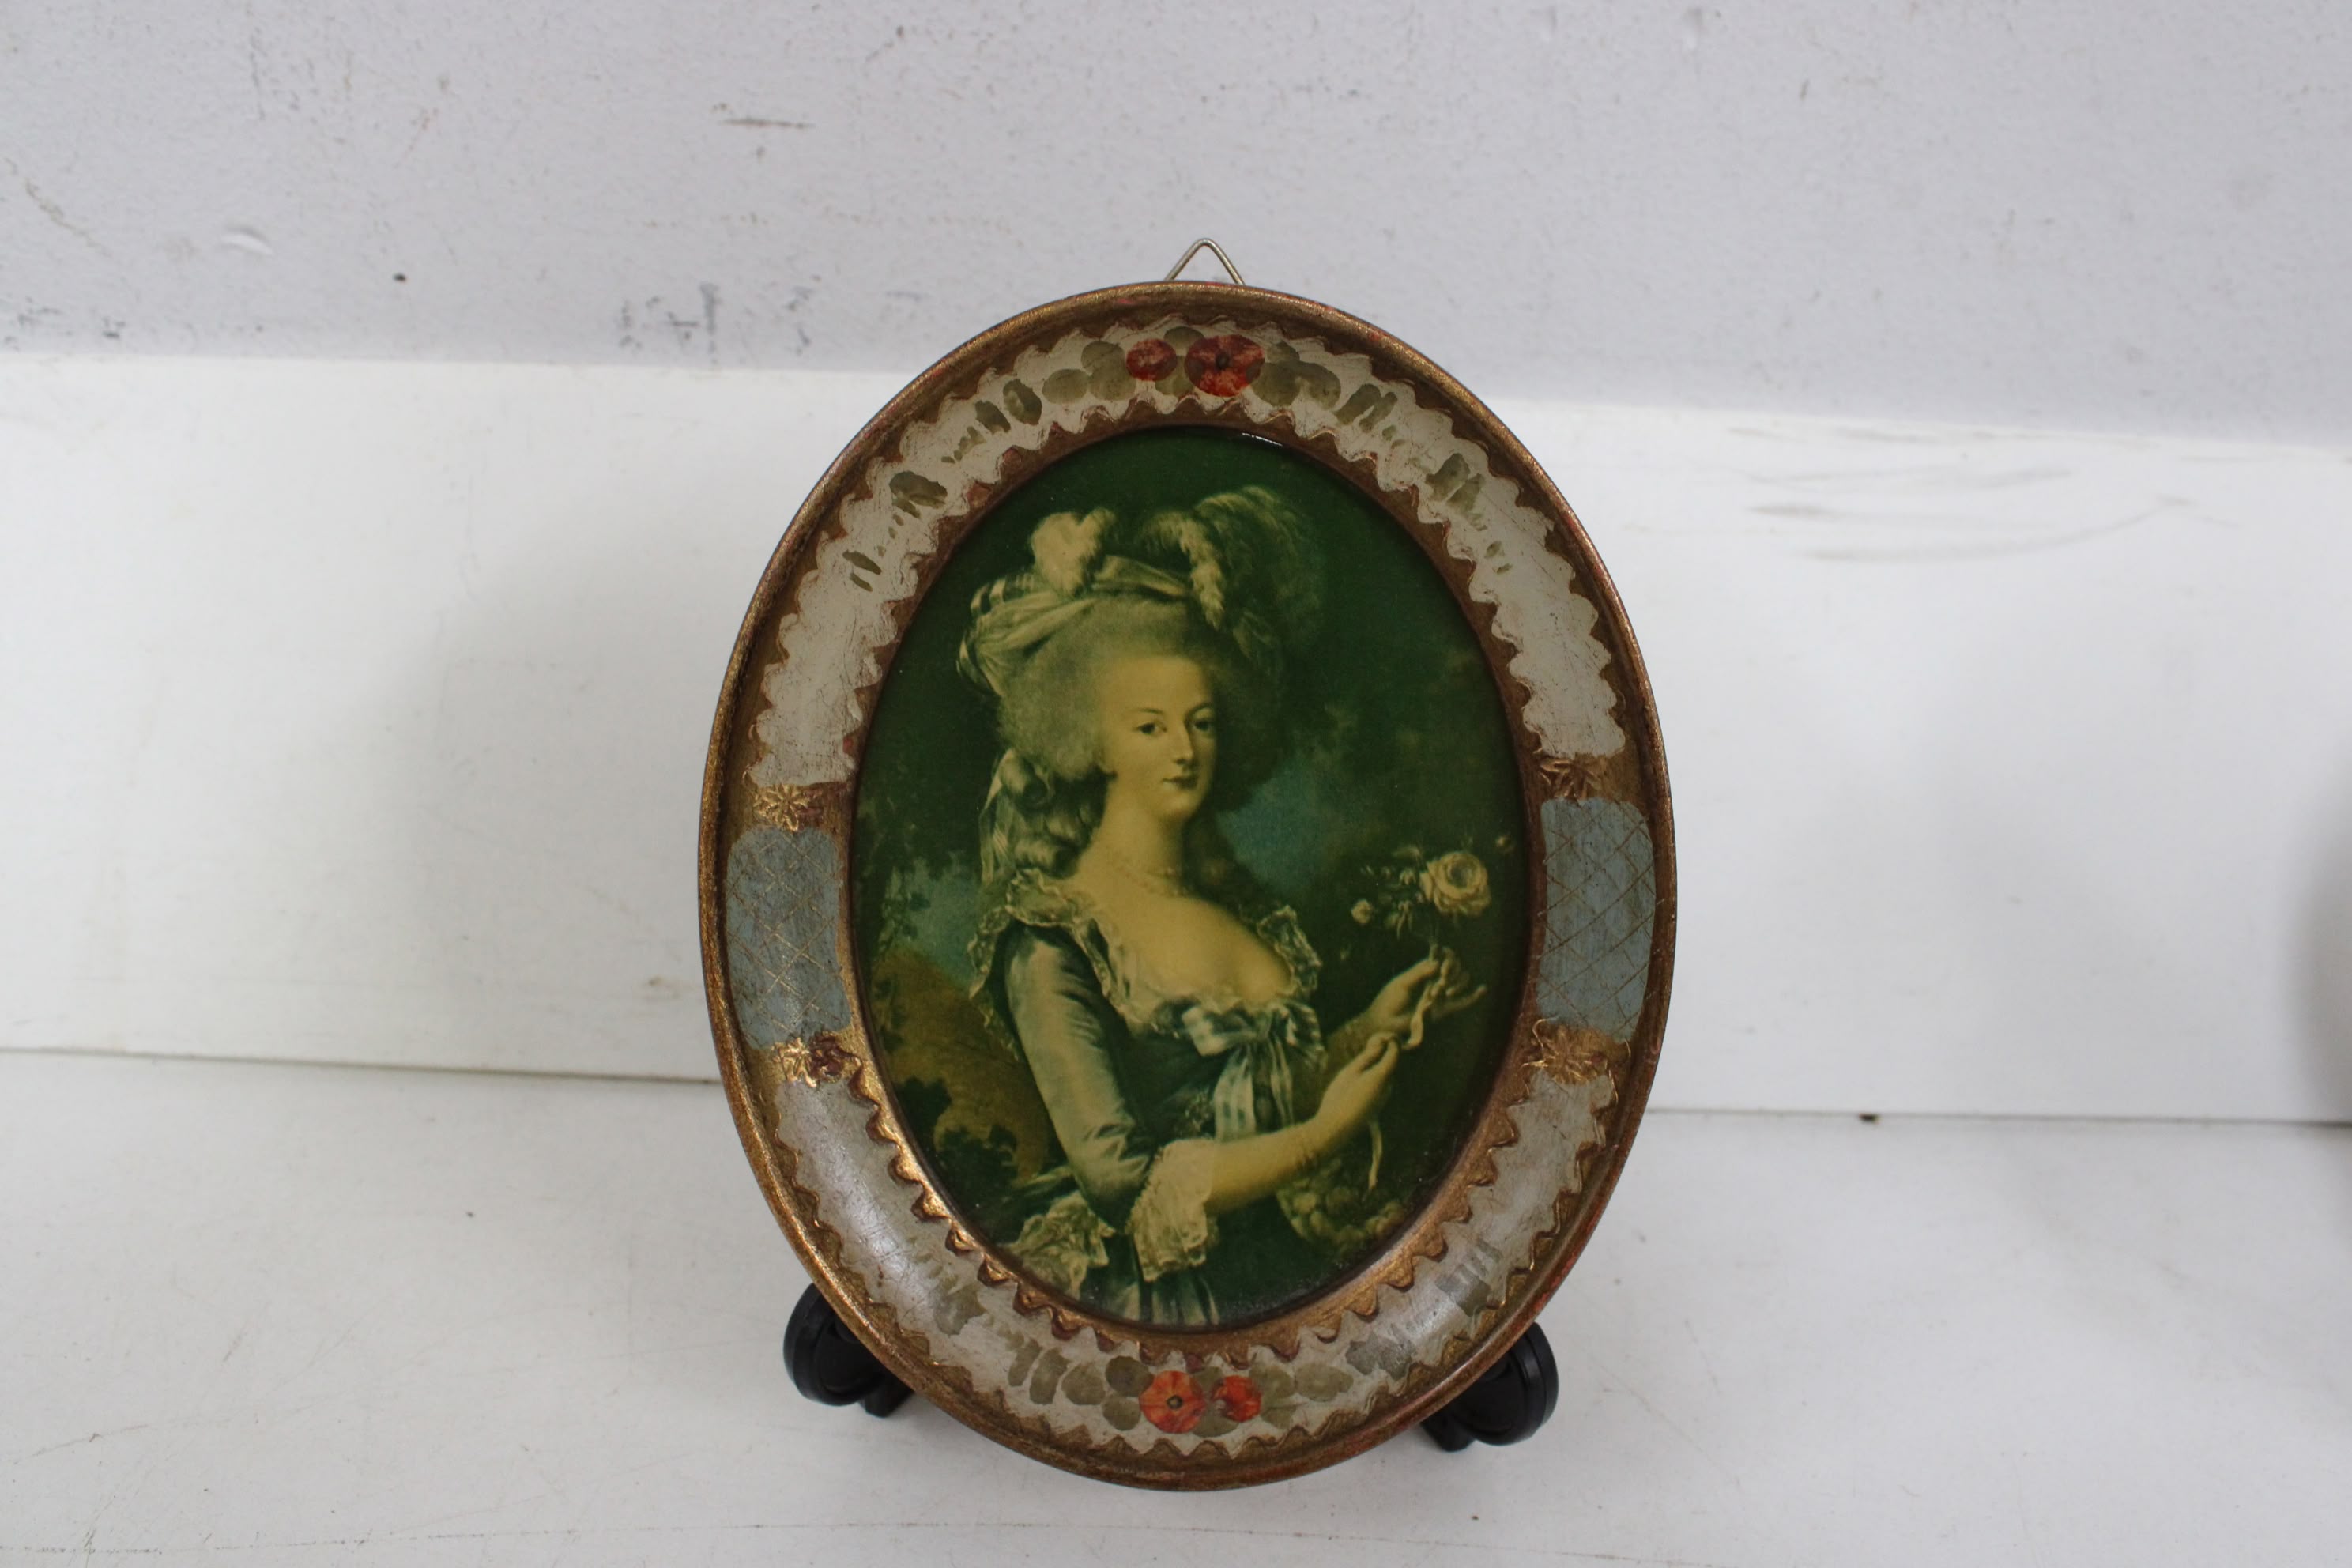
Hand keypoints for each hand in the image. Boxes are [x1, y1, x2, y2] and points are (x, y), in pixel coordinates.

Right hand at [1312, 1034, 1397, 1141]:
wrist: (1336, 1128)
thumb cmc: (1340, 1097)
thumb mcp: (1351, 1071)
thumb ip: (1368, 1056)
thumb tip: (1382, 1043)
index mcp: (1383, 1076)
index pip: (1395, 1052)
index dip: (1390, 1040)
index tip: (1377, 1036)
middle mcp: (1389, 1087)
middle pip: (1392, 1063)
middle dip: (1384, 1051)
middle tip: (1368, 1044)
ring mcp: (1384, 1098)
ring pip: (1386, 1074)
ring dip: (1378, 1064)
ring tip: (1361, 1060)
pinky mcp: (1378, 1105)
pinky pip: (1381, 1084)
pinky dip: (1374, 1075)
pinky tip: (1358, 1078)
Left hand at [1358, 949, 1487, 1050]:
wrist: (1386, 1023)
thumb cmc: (1389, 1000)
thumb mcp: (1402, 983)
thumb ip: (1419, 973)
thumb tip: (1438, 963)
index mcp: (1424, 969)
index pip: (1443, 956)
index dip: (1448, 957)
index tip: (1443, 965)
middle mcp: (1435, 980)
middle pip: (1456, 967)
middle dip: (1453, 972)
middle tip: (1442, 982)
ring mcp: (1441, 995)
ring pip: (1461, 982)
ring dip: (1457, 985)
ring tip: (1445, 993)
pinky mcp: (1444, 1010)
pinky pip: (1463, 1003)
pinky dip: (1473, 997)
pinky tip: (1482, 989)